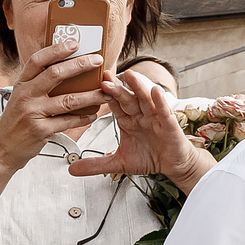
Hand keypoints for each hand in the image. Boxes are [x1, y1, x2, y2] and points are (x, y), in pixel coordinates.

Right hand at [0, 36, 107, 169]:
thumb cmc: (15, 122)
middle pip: (55, 74)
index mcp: (21, 85)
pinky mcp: (41, 130)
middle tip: (97, 60)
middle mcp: (25, 96)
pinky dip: (83, 118)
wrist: (2, 149)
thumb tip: (66, 70)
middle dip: (80, 65)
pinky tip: (92, 115)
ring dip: (91, 96)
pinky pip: (68, 121)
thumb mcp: (20, 98)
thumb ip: (37, 85)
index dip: (56, 49)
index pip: (37, 60)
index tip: (75, 44)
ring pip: (68, 100)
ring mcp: (32, 113)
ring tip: (105, 93)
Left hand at [69, 70, 210, 183]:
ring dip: (138, 88)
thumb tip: (71, 169)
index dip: (106, 95)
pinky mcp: (170, 125)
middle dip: (117, 89)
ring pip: (146, 100)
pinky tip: (155, 92)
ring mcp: (156, 118)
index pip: (115, 105)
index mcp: (128, 120)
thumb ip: (96, 165)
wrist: (173, 165)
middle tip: (104, 78)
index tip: (93, 84)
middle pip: (128, 99)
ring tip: (129, 75)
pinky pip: (164, 112)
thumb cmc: (149, 158)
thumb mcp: (119, 163)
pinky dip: (160, 102)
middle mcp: (141, 115)